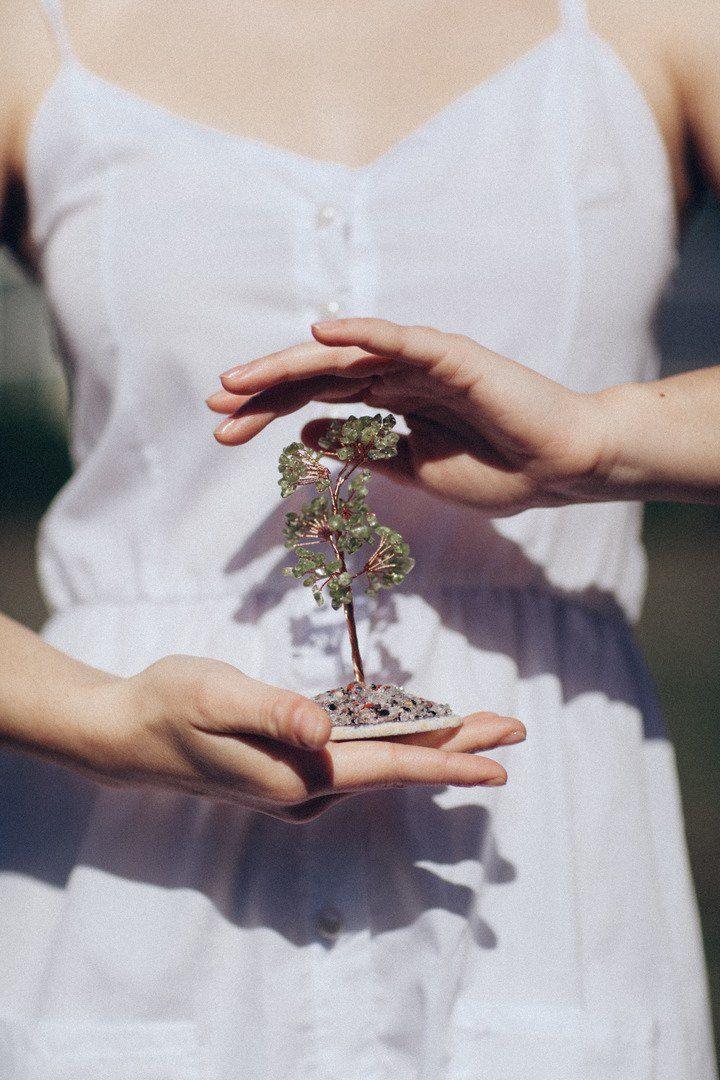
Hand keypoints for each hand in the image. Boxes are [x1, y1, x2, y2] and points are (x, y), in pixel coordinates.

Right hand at [67, 654, 521, 822]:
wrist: (128, 736)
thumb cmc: (169, 705)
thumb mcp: (216, 696)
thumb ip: (273, 712)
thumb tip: (323, 730)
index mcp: (296, 775)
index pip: (387, 767)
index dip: (447, 761)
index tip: (501, 764)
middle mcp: (305, 790)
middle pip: (397, 769)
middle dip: (457, 750)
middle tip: (513, 733)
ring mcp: (298, 786)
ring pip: (380, 765)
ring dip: (429, 745)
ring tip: (477, 728)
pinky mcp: (289, 773)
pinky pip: (356, 761)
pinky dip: (392, 744)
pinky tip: (410, 730)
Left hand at [208, 317, 616, 514]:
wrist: (558, 469)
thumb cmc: (496, 471)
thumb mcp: (411, 468)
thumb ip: (361, 448)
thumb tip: (306, 432)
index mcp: (388, 400)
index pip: (315, 398)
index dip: (268, 410)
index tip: (223, 430)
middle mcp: (398, 373)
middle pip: (318, 375)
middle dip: (264, 390)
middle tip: (214, 406)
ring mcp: (423, 361)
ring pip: (346, 355)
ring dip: (291, 364)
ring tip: (241, 380)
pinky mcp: (453, 355)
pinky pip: (400, 340)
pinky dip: (363, 332)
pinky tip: (322, 333)